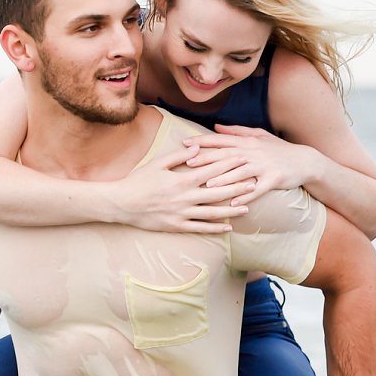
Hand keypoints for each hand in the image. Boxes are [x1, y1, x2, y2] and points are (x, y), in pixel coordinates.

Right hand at [111, 142, 250, 232]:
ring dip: (231, 210)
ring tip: (248, 207)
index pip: (212, 171)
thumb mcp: (158, 163)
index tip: (243, 160)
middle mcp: (185, 197)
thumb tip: (198, 147)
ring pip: (212, 212)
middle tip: (254, 183)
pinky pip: (200, 228)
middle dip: (238, 187)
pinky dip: (215, 228)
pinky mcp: (177, 226)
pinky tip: (228, 227)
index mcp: (182, 179)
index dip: (229, 165)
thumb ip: (180, 156)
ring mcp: (182, 213)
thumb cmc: (139, 180)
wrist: (121, 203)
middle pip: (218, 192)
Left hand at [190, 125, 320, 205]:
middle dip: (207, 160)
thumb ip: (236, 131)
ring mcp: (265, 166)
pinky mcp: (274, 179)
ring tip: (208, 186)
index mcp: (248, 142)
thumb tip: (215, 126)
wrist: (305, 161)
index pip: (221, 141)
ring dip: (224, 179)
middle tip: (188, 164)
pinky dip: (247, 196)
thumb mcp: (259, 136)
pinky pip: (258, 189)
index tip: (185, 143)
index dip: (203, 142)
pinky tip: (235, 204)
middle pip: (227, 156)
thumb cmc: (279, 149)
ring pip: (241, 172)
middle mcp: (254, 152)